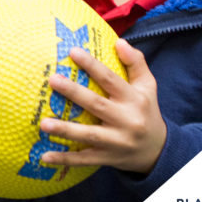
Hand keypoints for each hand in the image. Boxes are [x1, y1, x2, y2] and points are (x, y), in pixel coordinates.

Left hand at [39, 39, 165, 173]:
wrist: (158, 150)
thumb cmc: (146, 110)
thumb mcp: (148, 86)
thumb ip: (136, 62)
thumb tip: (119, 41)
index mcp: (134, 99)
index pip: (110, 79)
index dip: (92, 65)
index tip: (72, 51)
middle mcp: (126, 121)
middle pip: (96, 104)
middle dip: (73, 92)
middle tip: (52, 80)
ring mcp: (116, 142)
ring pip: (88, 135)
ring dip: (65, 130)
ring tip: (43, 123)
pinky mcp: (107, 158)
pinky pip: (83, 159)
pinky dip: (64, 159)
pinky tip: (43, 156)